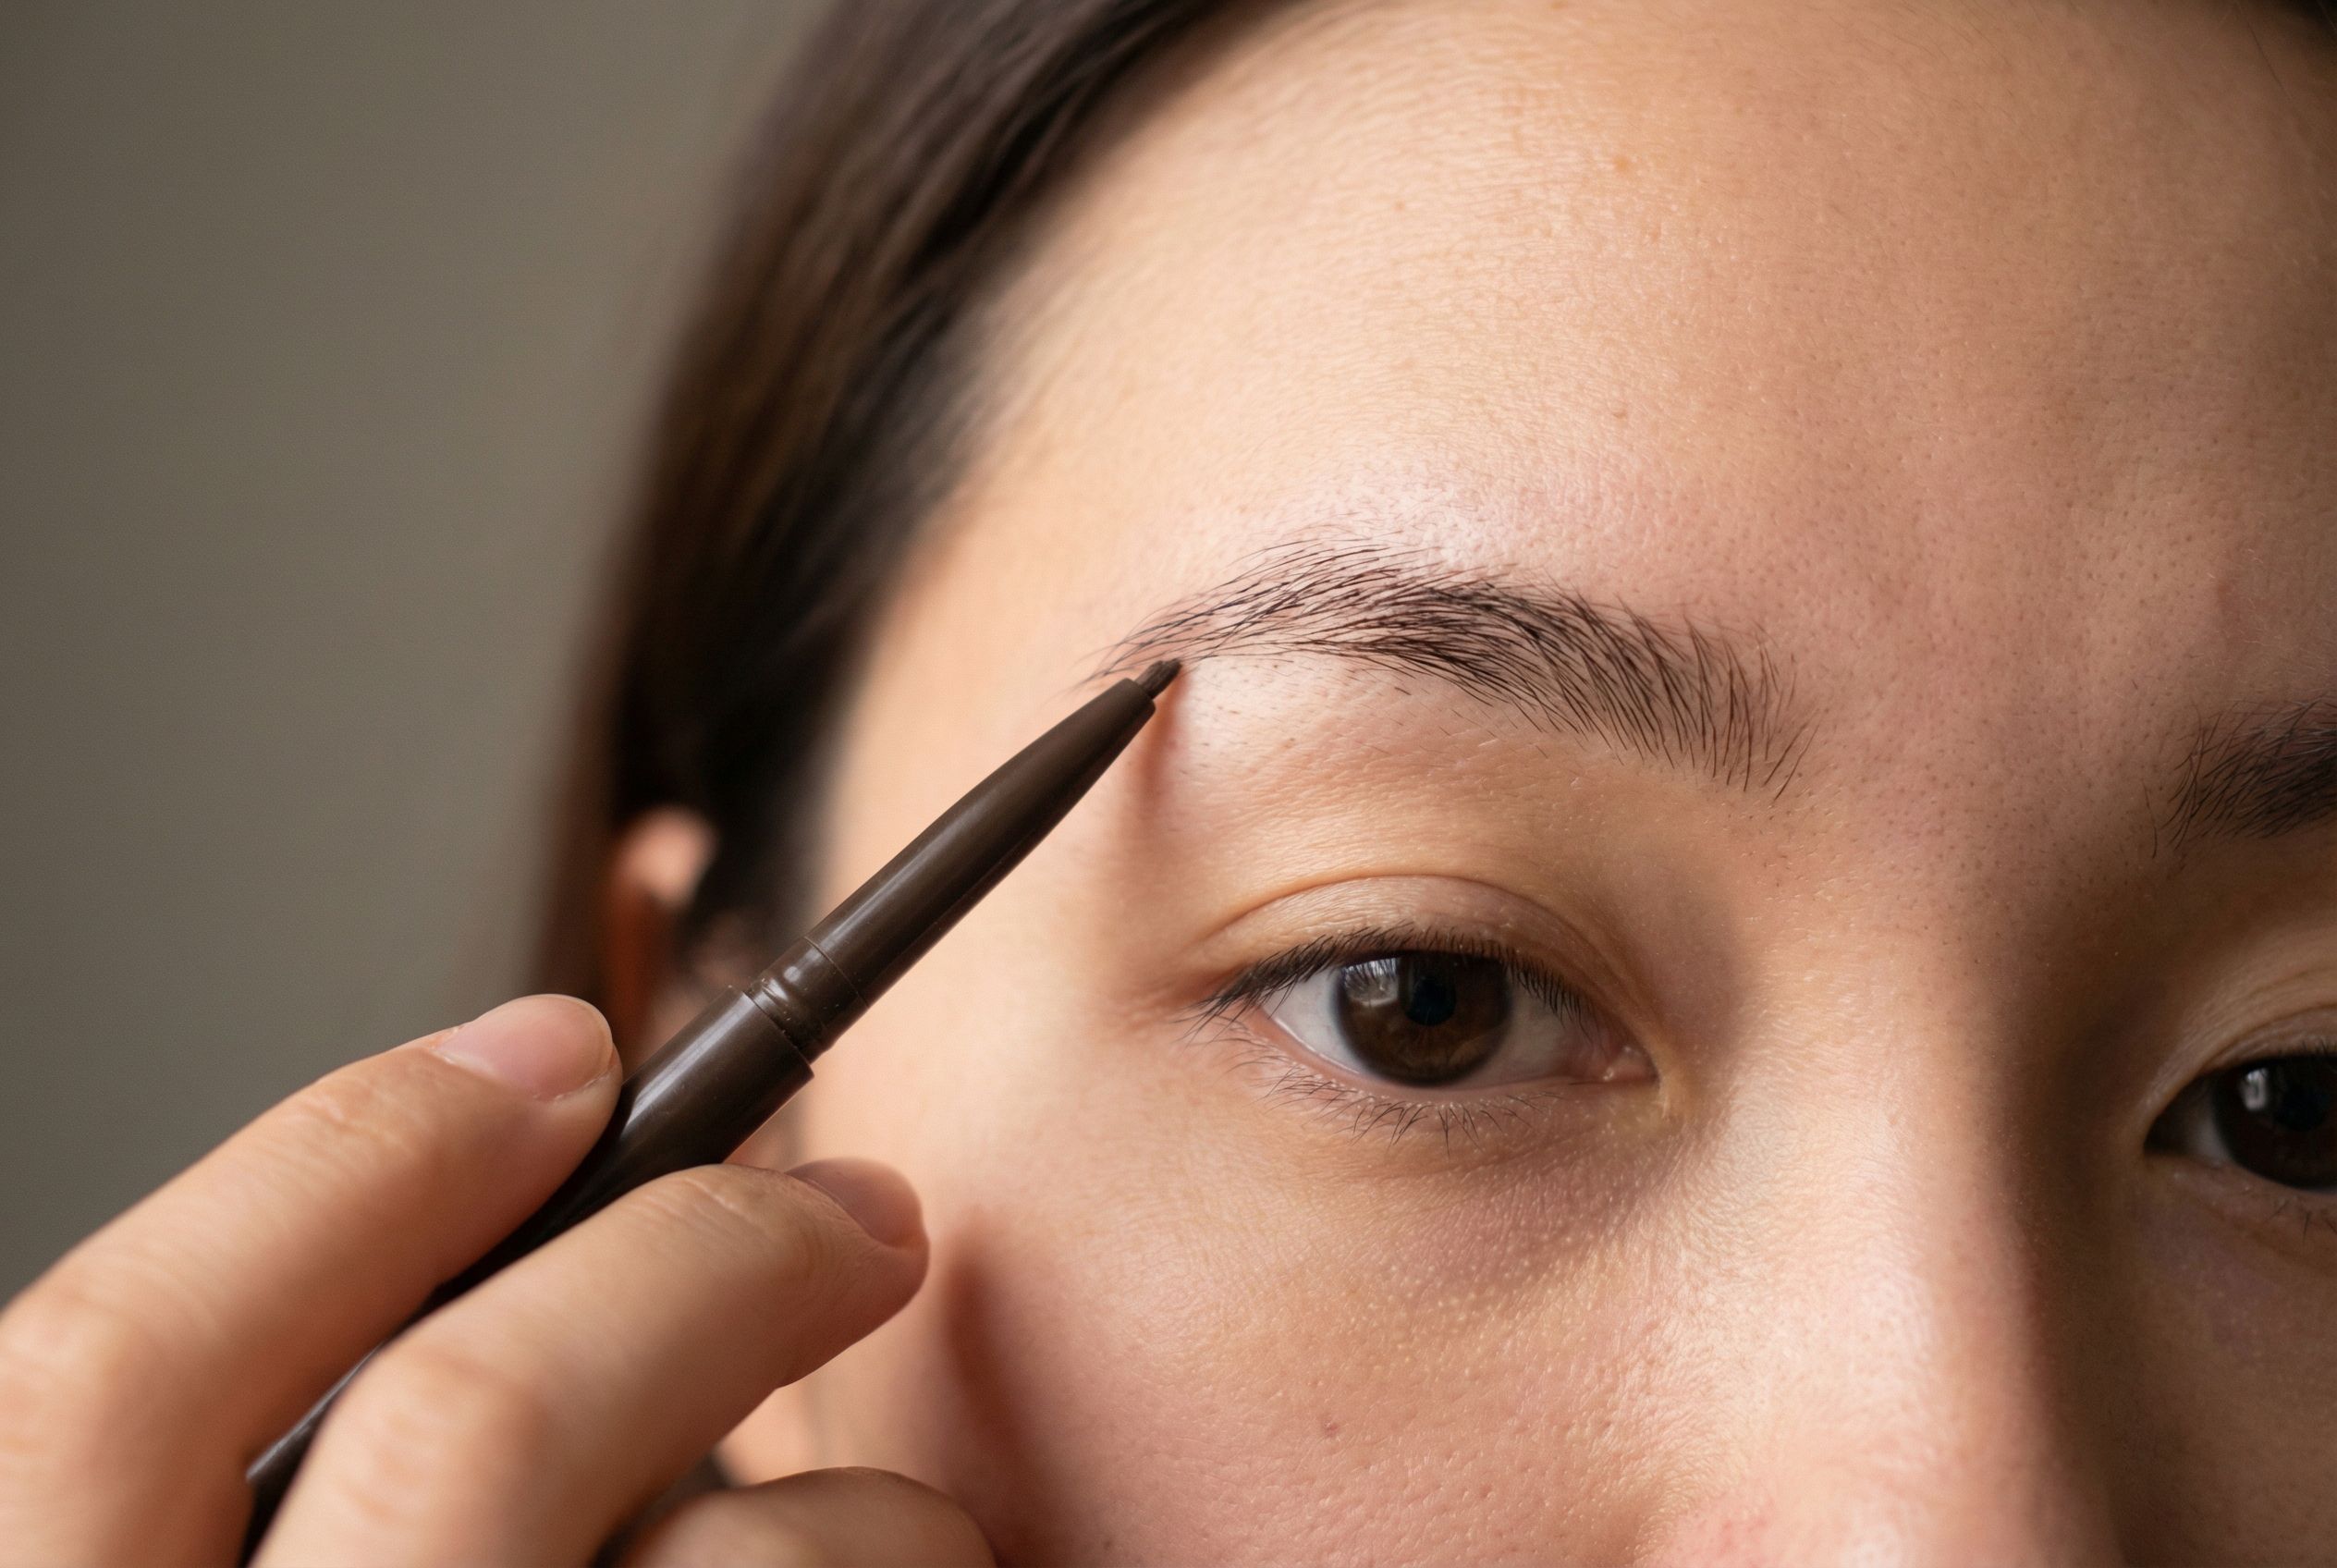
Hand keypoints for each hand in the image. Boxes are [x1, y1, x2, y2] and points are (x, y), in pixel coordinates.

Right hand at [0, 995, 990, 1565]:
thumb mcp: (290, 1549)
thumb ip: (323, 1429)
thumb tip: (540, 1122)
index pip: (99, 1372)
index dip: (340, 1168)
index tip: (558, 1047)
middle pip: (460, 1426)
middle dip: (703, 1259)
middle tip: (875, 1211)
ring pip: (711, 1560)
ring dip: (850, 1507)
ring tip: (907, 1529)